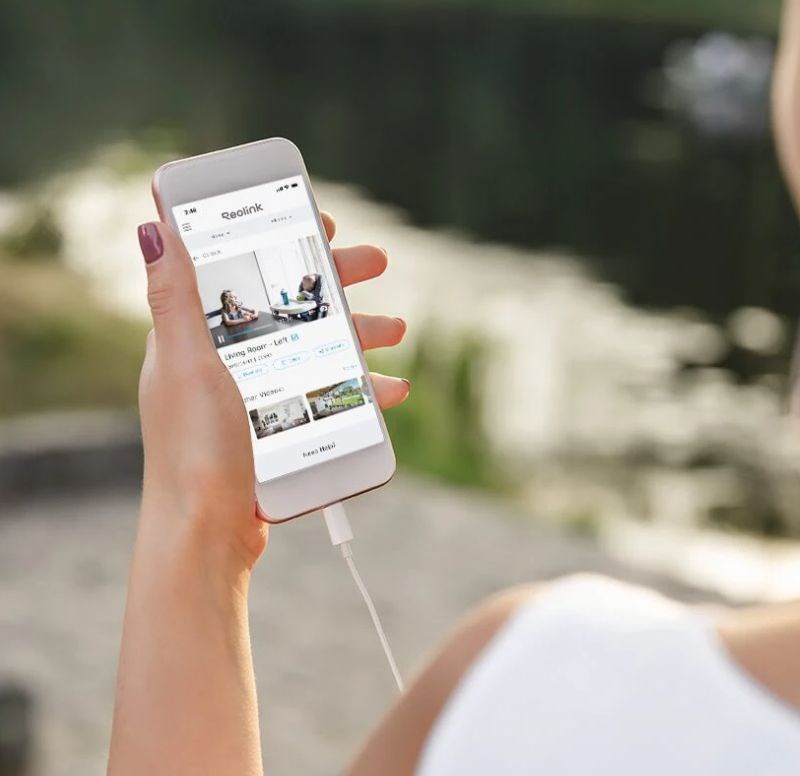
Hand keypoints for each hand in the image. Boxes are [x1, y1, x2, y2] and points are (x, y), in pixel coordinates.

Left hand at [135, 214, 408, 575]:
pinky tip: (391, 390)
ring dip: (359, 333)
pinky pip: (330, 396)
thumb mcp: (187, 363)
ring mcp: (259, 396)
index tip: (318, 218)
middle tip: (375, 262)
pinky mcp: (283, 430)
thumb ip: (176, 297)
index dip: (279, 239)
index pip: (240, 269)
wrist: (208, 533)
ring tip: (397, 330)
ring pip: (319, 349)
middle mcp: (229, 361)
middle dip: (335, 281)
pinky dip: (362, 389)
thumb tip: (153, 226)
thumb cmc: (192, 448)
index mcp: (199, 336)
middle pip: (289, 305)